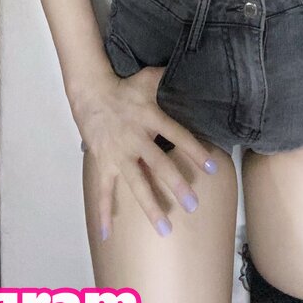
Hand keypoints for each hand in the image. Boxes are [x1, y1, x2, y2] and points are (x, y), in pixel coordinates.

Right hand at [74, 65, 216, 239]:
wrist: (90, 93)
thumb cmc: (124, 88)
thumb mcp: (148, 78)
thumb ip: (169, 77)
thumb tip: (194, 67)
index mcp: (150, 118)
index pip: (177, 135)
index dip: (194, 150)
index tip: (212, 167)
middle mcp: (135, 139)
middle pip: (158, 164)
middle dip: (176, 185)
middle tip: (193, 205)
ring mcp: (118, 154)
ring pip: (136, 184)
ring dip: (150, 206)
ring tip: (165, 228)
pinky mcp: (104, 163)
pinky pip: (103, 191)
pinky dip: (103, 212)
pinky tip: (106, 235)